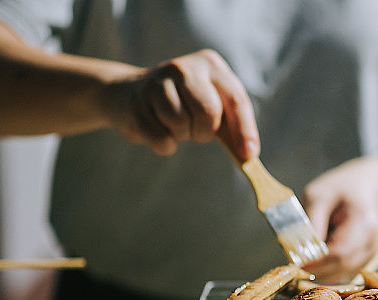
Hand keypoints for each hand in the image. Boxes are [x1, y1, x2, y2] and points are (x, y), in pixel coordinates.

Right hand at [104, 49, 258, 158]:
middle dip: (205, 131)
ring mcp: (157, 81)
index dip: (244, 129)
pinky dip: (165, 146)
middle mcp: (184, 67)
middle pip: (208, 111)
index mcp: (210, 65)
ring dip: (181, 136)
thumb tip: (248, 156)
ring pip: (180, 123)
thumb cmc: (182, 105)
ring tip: (175, 126)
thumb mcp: (210, 105)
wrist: (129, 95)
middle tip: (196, 131)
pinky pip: (161, 138)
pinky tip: (159, 131)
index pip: (235, 99)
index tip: (248, 155)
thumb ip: (231, 127)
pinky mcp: (136, 102)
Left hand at [302, 159, 377, 282]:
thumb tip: (303, 250)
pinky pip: (344, 274)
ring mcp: (371, 252)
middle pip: (343, 267)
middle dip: (317, 269)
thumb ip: (311, 221)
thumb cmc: (339, 189)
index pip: (341, 252)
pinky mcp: (365, 260)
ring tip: (307, 257)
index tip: (298, 263)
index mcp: (364, 221)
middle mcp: (372, 241)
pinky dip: (328, 271)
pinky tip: (319, 258)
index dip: (318, 262)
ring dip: (321, 272)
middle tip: (296, 262)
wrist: (361, 189)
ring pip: (343, 275)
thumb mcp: (318, 195)